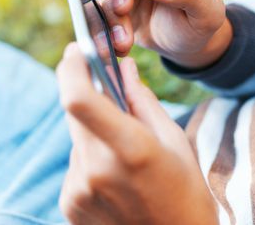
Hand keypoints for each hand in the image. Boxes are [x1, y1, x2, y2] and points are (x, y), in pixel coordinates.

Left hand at [56, 43, 217, 224]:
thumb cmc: (184, 189)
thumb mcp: (172, 139)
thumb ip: (142, 99)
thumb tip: (123, 67)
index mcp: (130, 150)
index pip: (79, 100)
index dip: (71, 68)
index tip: (77, 51)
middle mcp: (96, 171)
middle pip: (75, 112)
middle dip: (91, 95)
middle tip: (112, 94)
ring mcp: (79, 190)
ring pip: (77, 137)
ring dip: (96, 130)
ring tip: (126, 148)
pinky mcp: (70, 203)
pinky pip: (76, 160)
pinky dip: (92, 154)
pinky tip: (117, 171)